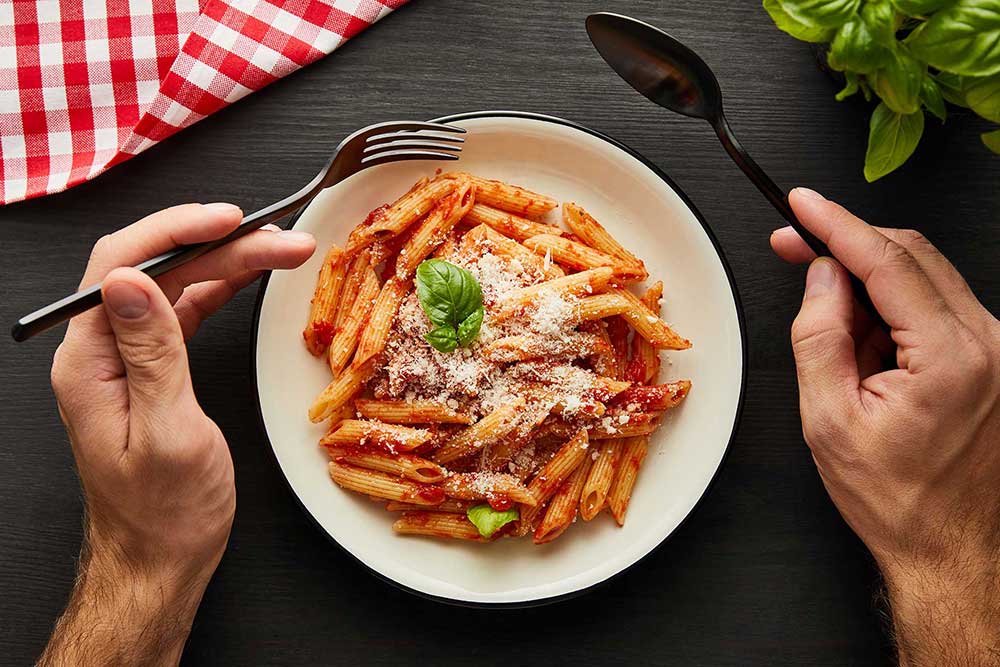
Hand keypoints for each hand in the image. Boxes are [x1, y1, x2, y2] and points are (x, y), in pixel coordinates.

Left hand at [40, 204, 314, 665]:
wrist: (160, 561)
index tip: (229, 220)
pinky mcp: (155, 372)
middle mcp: (102, 353)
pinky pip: (187, 313)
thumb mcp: (167, 433)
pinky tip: (250, 277)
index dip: (175, 231)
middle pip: (159, 271)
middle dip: (222, 247)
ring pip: (178, 287)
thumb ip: (151, 352)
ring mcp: (127, 361)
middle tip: (283, 241)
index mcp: (90, 363)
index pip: (120, 267)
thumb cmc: (165, 514)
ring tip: (283, 251)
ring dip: (230, 265)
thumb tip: (131, 280)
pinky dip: (222, 290)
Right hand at [772, 188, 999, 664]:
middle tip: (793, 245)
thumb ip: (821, 336)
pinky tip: (863, 342)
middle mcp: (989, 344)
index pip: (888, 262)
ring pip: (923, 278)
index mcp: (952, 357)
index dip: (836, 224)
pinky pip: (936, 307)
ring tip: (826, 323)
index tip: (801, 204)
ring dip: (867, 282)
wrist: (951, 546)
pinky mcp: (993, 359)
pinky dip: (892, 308)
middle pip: (910, 256)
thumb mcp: (830, 419)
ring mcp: (998, 350)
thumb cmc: (897, 498)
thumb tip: (823, 278)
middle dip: (847, 245)